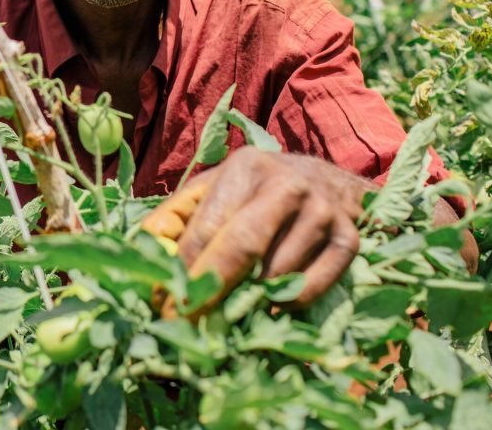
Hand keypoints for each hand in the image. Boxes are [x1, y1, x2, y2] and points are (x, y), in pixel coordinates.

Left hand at [143, 148, 364, 312]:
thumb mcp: (212, 191)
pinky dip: (285, 304)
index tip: (164, 304)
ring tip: (229, 310)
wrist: (326, 181)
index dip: (183, 270)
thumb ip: (175, 218)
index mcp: (245, 168)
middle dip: (210, 290)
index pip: (206, 227)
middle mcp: (287, 185)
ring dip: (247, 301)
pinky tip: (272, 301)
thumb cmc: (253, 192)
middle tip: (187, 323)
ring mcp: (323, 212)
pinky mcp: (349, 240)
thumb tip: (142, 251)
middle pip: (243, 247)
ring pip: (276, 274)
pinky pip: (310, 289)